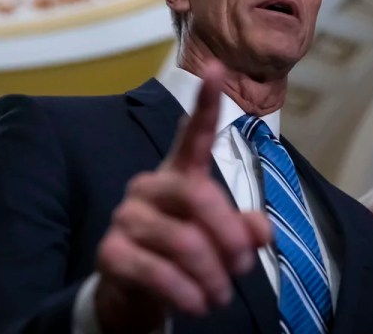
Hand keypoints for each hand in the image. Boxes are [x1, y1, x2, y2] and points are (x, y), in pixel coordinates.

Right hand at [94, 61, 271, 332]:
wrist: (133, 293)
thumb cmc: (183, 255)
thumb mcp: (219, 241)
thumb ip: (242, 230)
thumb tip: (261, 231)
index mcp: (178, 175)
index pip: (192, 134)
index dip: (207, 103)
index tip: (218, 68)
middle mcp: (149, 187)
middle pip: (198, 196)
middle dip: (229, 237)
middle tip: (244, 268)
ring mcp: (127, 218)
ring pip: (183, 241)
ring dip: (212, 275)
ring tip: (221, 296)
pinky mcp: (111, 252)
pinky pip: (156, 272)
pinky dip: (185, 293)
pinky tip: (197, 304)